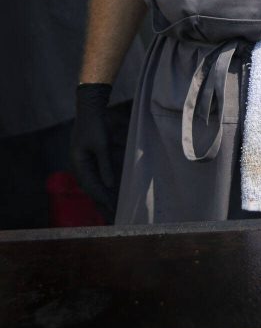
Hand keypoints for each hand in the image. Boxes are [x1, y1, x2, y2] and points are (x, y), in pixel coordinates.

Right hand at [72, 84, 116, 220]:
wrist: (90, 109)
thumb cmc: (95, 125)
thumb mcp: (101, 145)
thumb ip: (105, 165)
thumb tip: (109, 185)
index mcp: (79, 164)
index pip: (92, 187)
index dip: (103, 199)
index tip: (113, 210)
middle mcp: (80, 166)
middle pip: (92, 189)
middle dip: (102, 203)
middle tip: (113, 218)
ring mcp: (84, 163)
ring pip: (95, 184)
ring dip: (104, 196)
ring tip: (113, 211)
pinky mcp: (90, 159)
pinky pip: (98, 176)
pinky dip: (105, 185)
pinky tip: (112, 193)